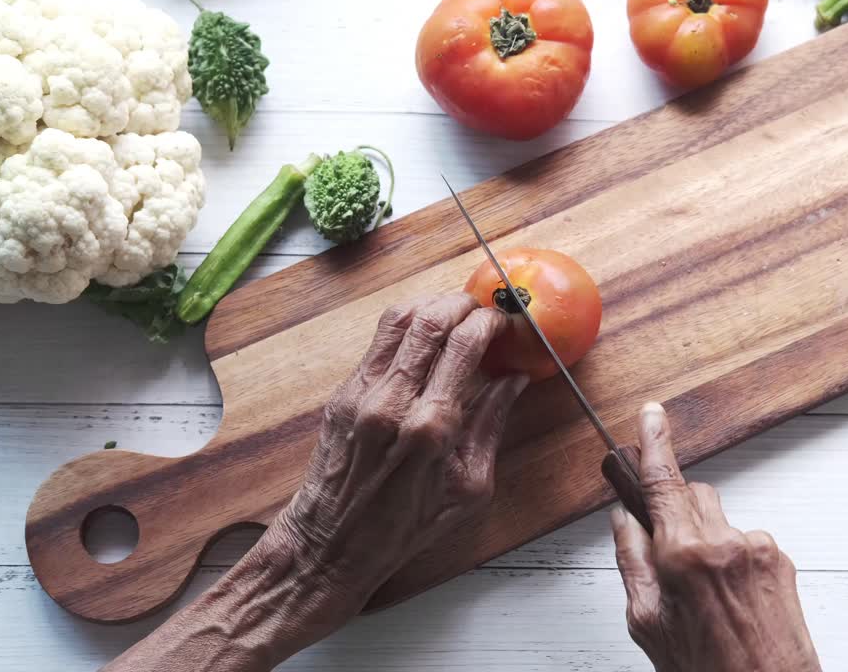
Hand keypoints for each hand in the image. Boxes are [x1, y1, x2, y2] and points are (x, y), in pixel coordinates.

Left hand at [268, 294, 527, 630]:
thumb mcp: (470, 487)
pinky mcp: (344, 393)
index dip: (492, 323)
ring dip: (433, 305)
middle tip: (485, 311)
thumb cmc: (407, 526)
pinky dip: (408, 326)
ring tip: (456, 314)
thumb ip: (492, 424)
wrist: (333, 544)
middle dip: (465, 304)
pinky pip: (379, 341)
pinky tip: (426, 336)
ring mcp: (363, 392)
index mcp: (432, 426)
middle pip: (431, 318)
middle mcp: (393, 400)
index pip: (465, 344)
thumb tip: (514, 379)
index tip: (508, 323)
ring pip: (399, 318)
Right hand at [611, 403, 820, 671]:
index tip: (651, 415)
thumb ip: (631, 562)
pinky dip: (731, 559)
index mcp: (684, 556)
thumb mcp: (648, 623)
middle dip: (673, 509)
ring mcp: (757, 548)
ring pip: (718, 519)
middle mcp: (725, 543)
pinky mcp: (780, 559)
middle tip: (663, 546)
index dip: (655, 442)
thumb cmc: (706, 671)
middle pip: (690, 494)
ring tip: (703, 593)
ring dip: (703, 539)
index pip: (662, 482)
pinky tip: (729, 597)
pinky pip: (744, 540)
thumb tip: (623, 521)